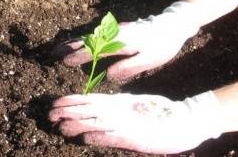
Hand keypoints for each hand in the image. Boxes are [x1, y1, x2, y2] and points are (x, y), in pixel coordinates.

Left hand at [48, 91, 222, 153]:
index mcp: (119, 102)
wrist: (189, 119)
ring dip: (77, 124)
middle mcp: (120, 110)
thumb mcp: (133, 105)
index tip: (53, 102)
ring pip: (97, 123)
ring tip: (60, 126)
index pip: (90, 99)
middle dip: (67, 112)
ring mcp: (127, 124)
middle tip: (48, 114)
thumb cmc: (160, 113)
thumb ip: (115, 107)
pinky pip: (114, 138)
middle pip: (89, 110)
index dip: (70, 101)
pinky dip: (99, 137)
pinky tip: (85, 139)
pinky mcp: (136, 138)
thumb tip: (95, 108)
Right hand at [54, 1, 200, 81]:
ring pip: (89, 36)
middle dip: (68, 46)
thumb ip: (128, 68)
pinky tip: (78, 42)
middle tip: (51, 52)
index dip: (79, 55)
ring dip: (72, 41)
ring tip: (58, 48)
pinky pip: (95, 34)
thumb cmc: (162, 44)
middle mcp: (113, 33)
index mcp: (120, 41)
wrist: (172, 23)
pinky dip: (82, 38)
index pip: (94, 49)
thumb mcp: (150, 60)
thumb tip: (108, 76)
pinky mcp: (116, 29)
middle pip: (86, 40)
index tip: (64, 61)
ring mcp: (113, 30)